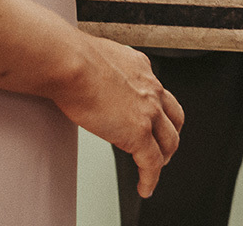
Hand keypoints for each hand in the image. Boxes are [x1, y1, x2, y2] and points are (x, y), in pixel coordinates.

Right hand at [54, 36, 183, 198]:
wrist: (69, 62)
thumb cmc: (71, 57)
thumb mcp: (96, 55)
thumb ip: (100, 68)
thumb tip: (85, 72)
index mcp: (140, 67)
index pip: (156, 91)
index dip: (156, 108)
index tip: (149, 118)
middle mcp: (150, 87)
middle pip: (173, 116)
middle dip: (169, 133)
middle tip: (162, 145)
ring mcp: (148, 111)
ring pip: (169, 141)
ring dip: (163, 157)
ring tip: (155, 168)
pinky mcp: (138, 133)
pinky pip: (151, 163)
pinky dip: (150, 178)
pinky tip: (145, 187)